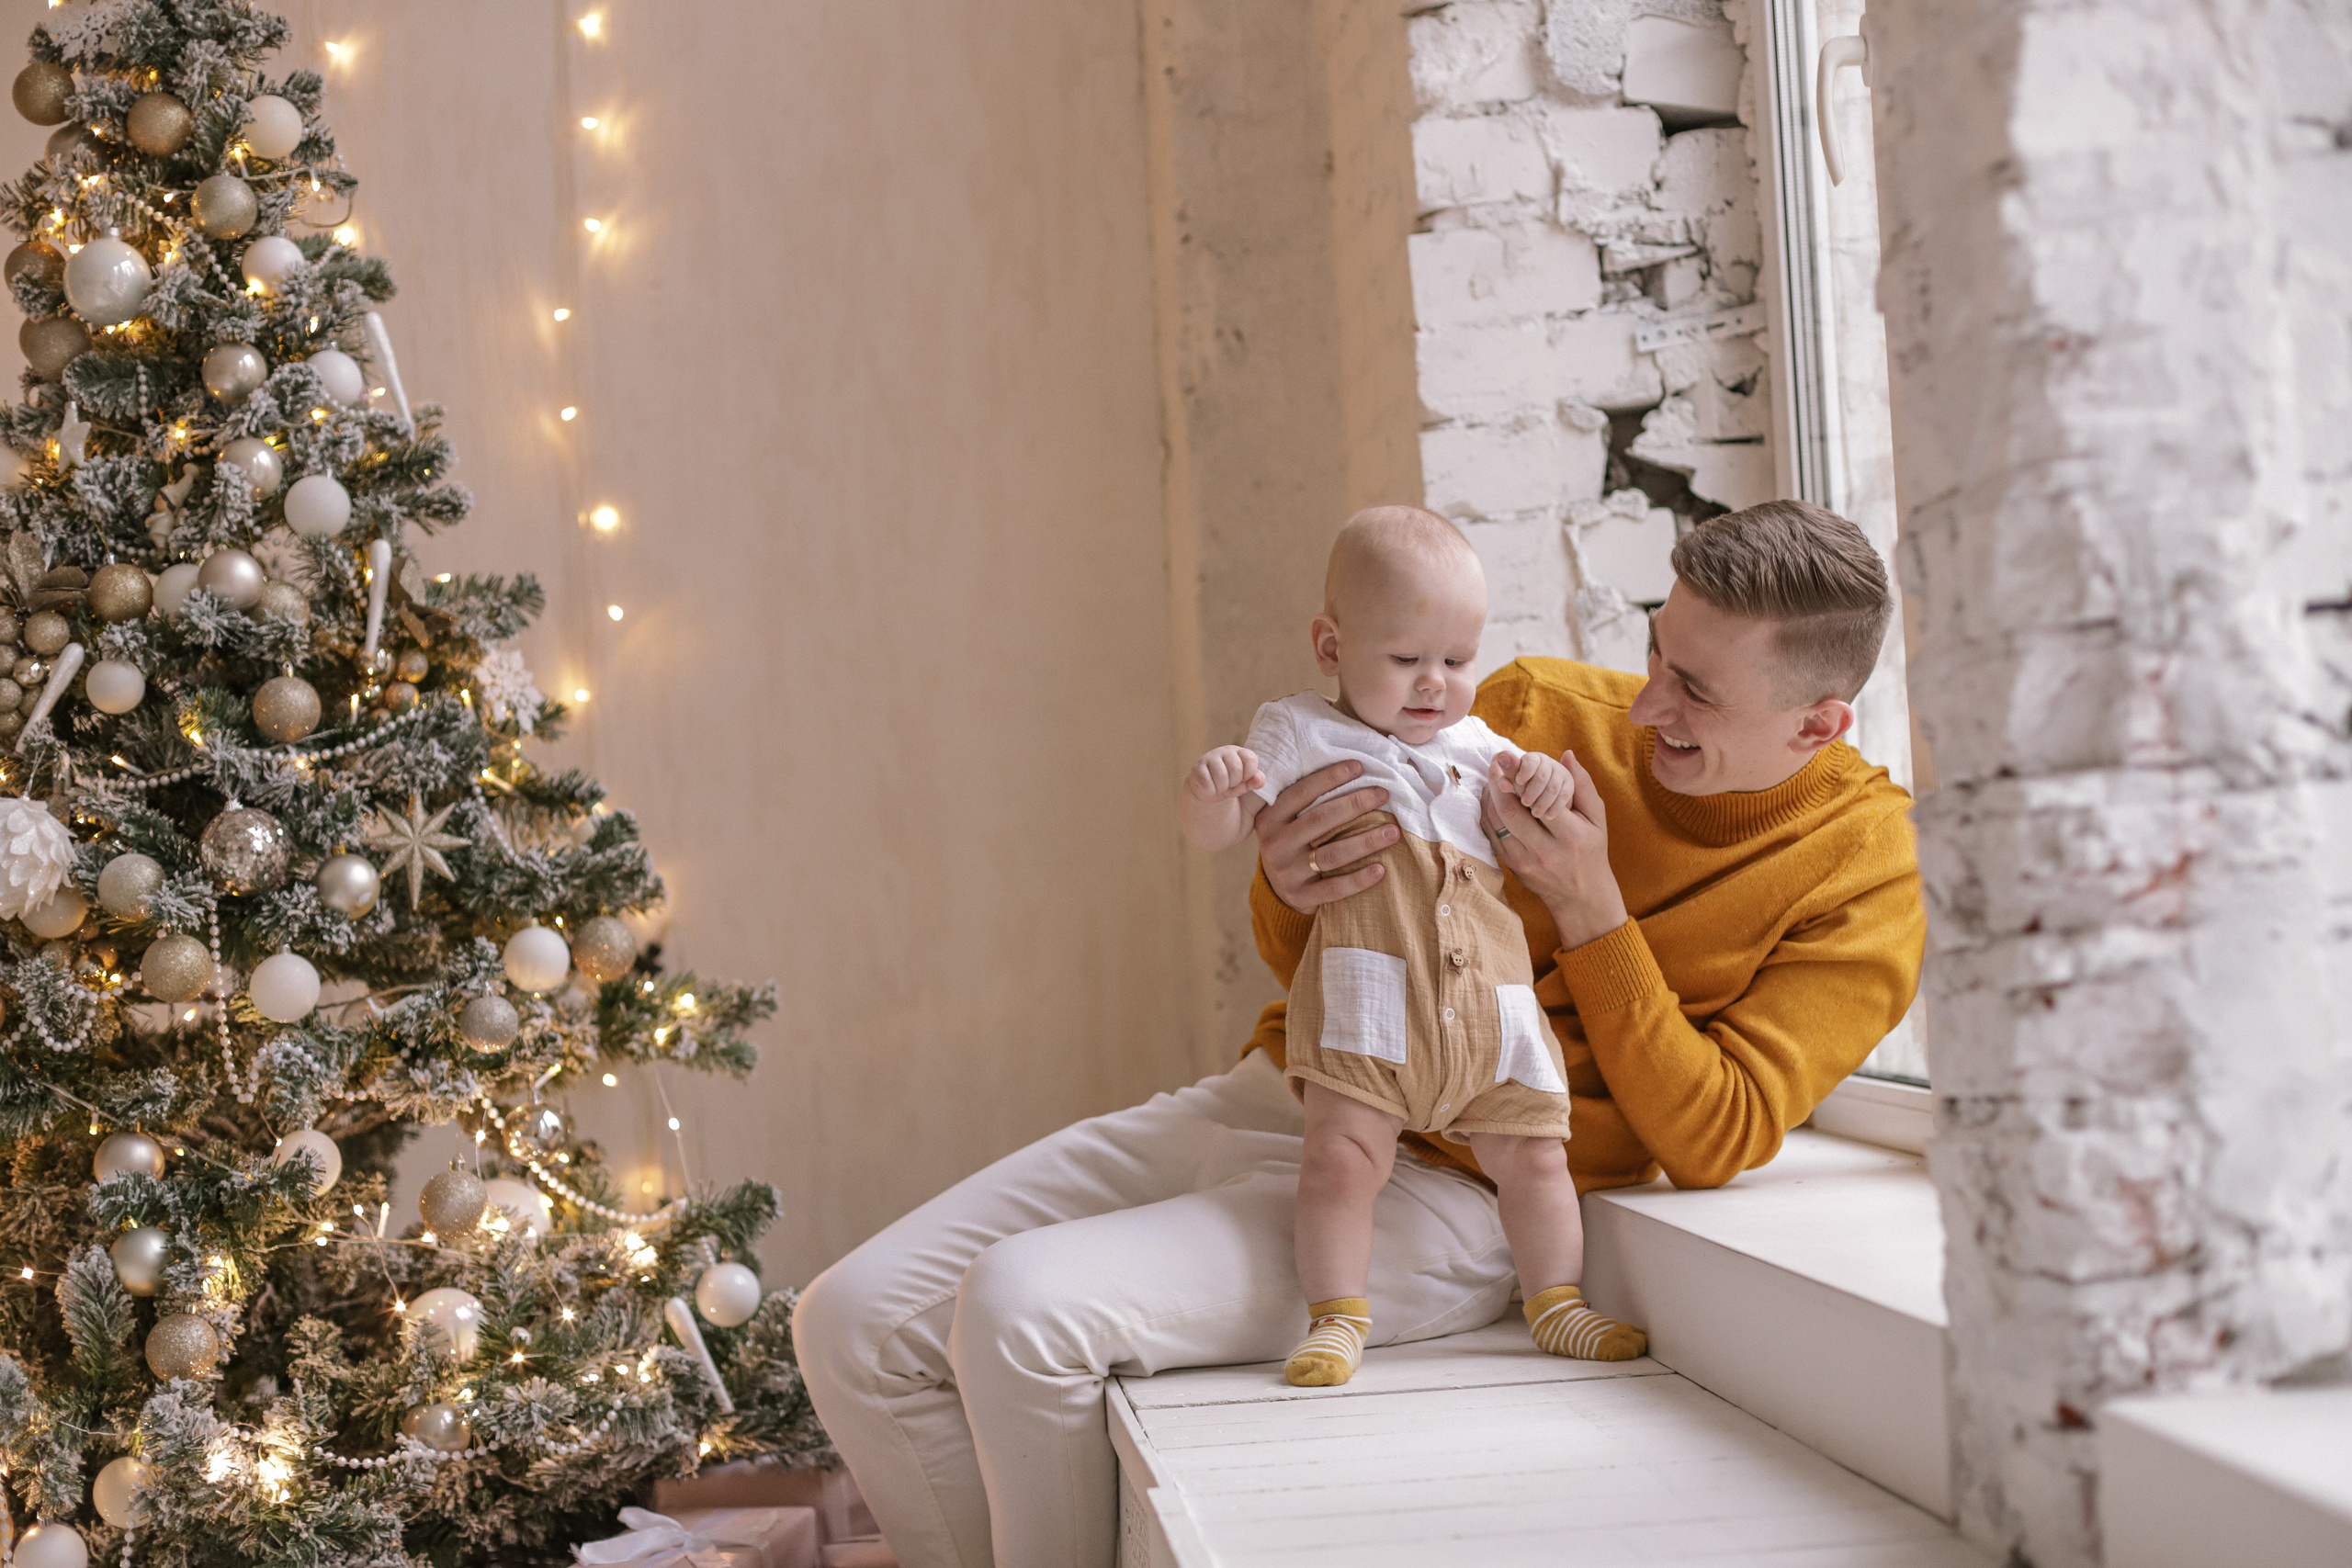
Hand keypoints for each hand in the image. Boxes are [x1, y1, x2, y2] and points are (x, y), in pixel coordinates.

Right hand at [1187, 745, 1264, 802]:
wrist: (1208, 791)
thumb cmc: (1230, 785)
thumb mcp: (1245, 784)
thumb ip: (1256, 781)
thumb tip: (1259, 779)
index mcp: (1239, 752)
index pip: (1251, 759)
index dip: (1249, 774)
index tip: (1243, 779)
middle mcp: (1224, 751)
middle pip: (1236, 768)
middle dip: (1234, 782)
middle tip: (1229, 784)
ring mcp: (1209, 758)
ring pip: (1221, 775)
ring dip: (1222, 788)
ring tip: (1220, 786)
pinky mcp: (1197, 768)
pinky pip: (1207, 783)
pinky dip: (1211, 791)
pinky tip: (1209, 788)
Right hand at [1258, 760, 1397, 912]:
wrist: (1279, 890)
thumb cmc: (1294, 843)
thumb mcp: (1287, 820)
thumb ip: (1305, 800)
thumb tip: (1352, 767)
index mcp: (1270, 818)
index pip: (1301, 792)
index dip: (1330, 777)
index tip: (1359, 766)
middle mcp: (1275, 844)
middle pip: (1320, 819)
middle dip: (1355, 804)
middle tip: (1384, 794)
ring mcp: (1286, 873)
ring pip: (1331, 854)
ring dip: (1365, 841)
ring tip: (1393, 832)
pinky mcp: (1299, 896)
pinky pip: (1334, 888)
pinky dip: (1359, 879)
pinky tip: (1381, 869)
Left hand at [1483, 749, 1627, 950]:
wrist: (1581, 896)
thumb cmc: (1591, 850)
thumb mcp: (1596, 819)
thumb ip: (1582, 786)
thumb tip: (1567, 755)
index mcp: (1570, 836)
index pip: (1539, 803)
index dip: (1520, 779)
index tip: (1508, 757)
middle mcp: (1545, 851)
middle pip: (1511, 813)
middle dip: (1499, 784)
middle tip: (1495, 762)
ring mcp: (1525, 862)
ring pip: (1497, 824)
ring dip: (1491, 796)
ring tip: (1493, 776)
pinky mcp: (1512, 867)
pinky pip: (1492, 835)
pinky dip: (1488, 813)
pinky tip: (1492, 797)